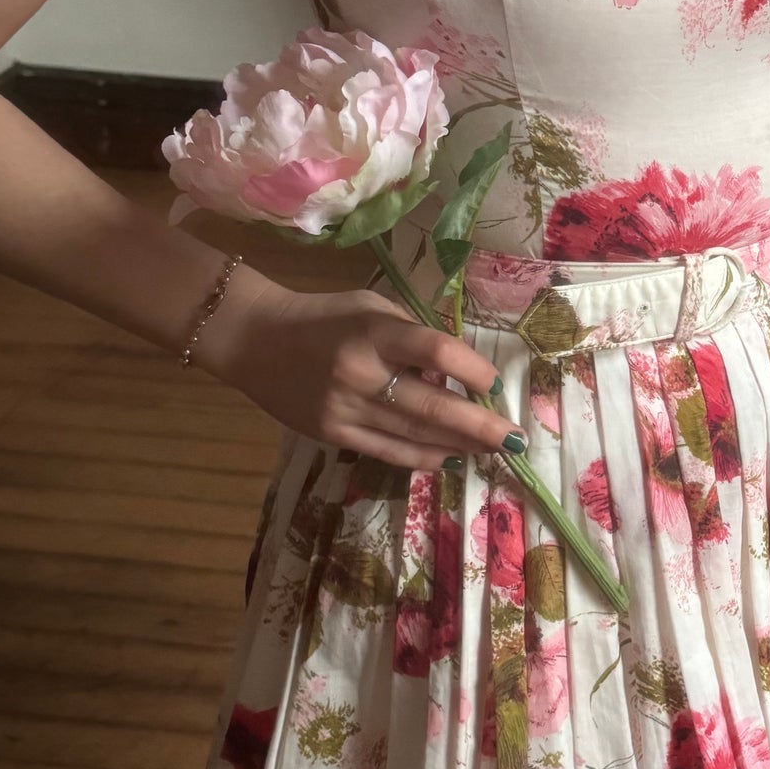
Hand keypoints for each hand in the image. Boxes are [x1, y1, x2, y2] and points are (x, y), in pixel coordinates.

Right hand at [193, 272, 524, 468]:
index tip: (494, 384)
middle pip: (432, 405)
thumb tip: (456, 372)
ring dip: (459, 445)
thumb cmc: (324, 318)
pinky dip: (423, 457)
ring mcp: (346, 408)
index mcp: (374, 332)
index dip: (473, 371)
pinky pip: (388, 451)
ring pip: (414, 434)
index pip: (437, 352)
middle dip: (480, 426)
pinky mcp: (333, 433)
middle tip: (514, 440)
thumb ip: (412, 336)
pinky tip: (450, 460)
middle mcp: (362, 373)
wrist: (254, 339)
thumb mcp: (371, 309)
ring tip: (493, 452)